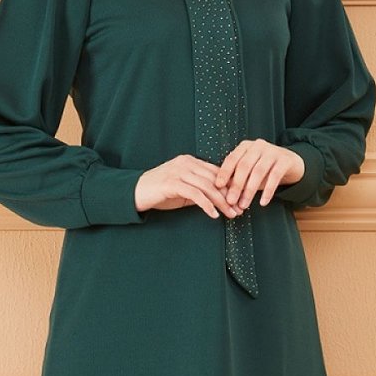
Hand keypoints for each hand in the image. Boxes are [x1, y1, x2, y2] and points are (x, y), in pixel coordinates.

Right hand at [134, 155, 248, 219]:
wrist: (135, 192)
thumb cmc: (159, 192)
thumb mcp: (183, 189)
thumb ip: (199, 190)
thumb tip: (219, 199)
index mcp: (190, 161)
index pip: (216, 172)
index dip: (230, 186)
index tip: (240, 200)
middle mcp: (186, 163)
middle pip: (215, 179)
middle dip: (229, 196)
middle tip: (239, 210)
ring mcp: (178, 172)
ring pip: (207, 186)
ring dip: (221, 202)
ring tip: (230, 214)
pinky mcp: (172, 183)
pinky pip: (195, 194)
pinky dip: (206, 205)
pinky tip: (213, 214)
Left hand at [216, 140, 304, 209]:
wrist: (290, 163)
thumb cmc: (264, 168)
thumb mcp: (249, 171)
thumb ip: (237, 178)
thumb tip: (222, 193)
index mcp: (246, 146)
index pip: (232, 158)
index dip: (224, 172)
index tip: (218, 186)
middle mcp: (258, 146)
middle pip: (244, 166)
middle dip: (236, 185)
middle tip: (230, 201)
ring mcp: (273, 152)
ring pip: (258, 172)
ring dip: (249, 190)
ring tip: (244, 205)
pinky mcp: (285, 160)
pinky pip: (275, 176)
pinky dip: (268, 191)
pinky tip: (263, 202)